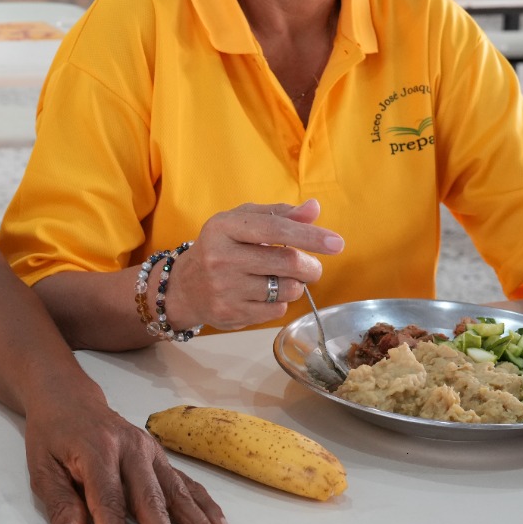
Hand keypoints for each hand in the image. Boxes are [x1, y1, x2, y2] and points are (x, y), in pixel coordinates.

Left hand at [26, 392, 235, 523]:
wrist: (69, 397)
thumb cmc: (52, 436)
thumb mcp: (41, 468)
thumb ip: (60, 506)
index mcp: (97, 451)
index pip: (108, 502)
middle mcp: (130, 449)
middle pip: (152, 501)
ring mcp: (150, 451)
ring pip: (178, 493)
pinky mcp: (160, 456)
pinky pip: (186, 482)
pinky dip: (205, 505)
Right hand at [163, 201, 343, 332]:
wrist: (184, 287)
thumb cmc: (222, 247)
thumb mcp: (243, 223)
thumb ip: (280, 214)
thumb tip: (314, 209)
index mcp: (224, 227)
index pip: (275, 229)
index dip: (309, 236)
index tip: (337, 243)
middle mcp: (221, 258)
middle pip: (287, 263)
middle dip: (310, 266)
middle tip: (311, 267)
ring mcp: (224, 289)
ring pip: (286, 289)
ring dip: (295, 285)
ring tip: (281, 279)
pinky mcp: (230, 314)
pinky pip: (276, 310)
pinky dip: (280, 302)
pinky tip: (265, 294)